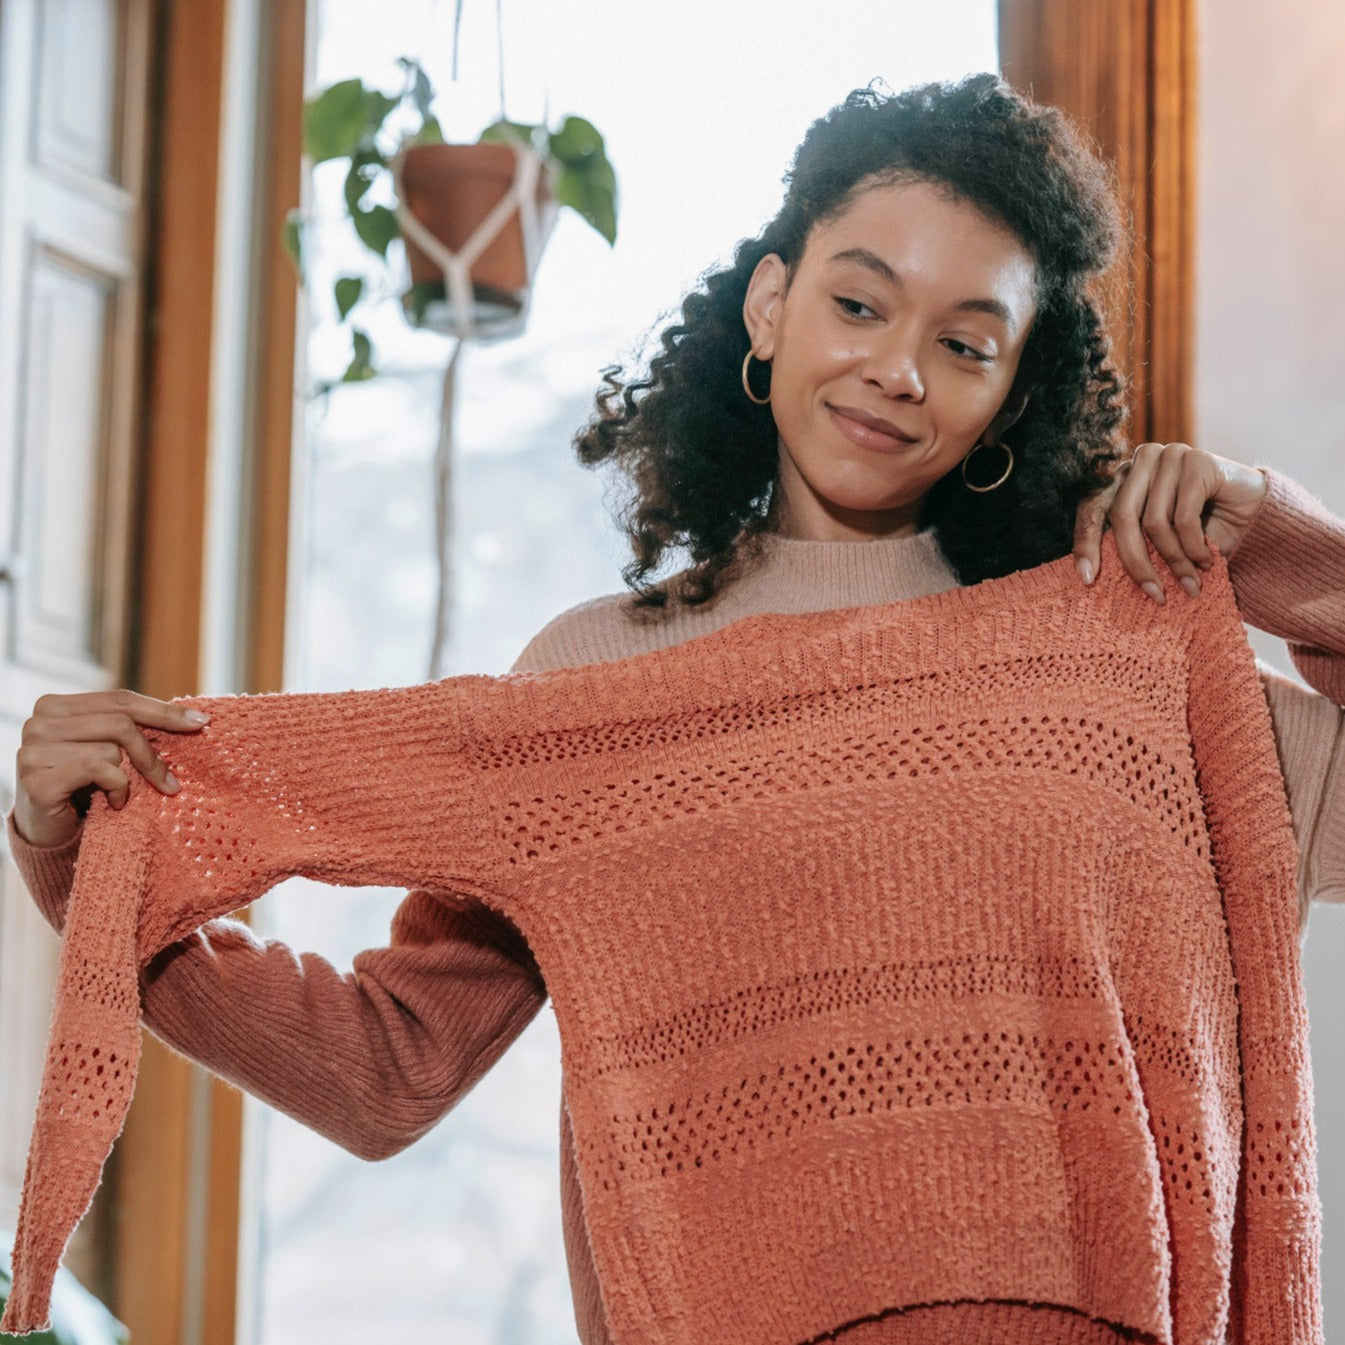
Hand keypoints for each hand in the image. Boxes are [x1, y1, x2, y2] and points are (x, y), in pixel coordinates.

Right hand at [14, 690, 211, 847]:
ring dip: (128, 778)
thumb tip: (196, 718)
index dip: (163, 711)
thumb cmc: (85, 788)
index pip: (120, 699)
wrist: (51, 833)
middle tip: (170, 783)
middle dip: (152, 755)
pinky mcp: (38, 779)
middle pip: (120, 723)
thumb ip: (132, 729)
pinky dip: (117, 789)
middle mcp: (38, 722)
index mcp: (55, 706)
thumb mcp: (109, 751)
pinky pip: (99, 770)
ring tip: (119, 795)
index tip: (201, 722)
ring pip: (112, 749)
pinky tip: (112, 803)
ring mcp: (33, 751)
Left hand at [1072, 442, 1269, 602]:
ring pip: (1155, 522)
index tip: (1086, 579)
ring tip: (1190, 582)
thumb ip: (1129, 544)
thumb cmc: (1202, 531)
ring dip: (1175, 561)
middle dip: (1136, 562)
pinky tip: (1207, 561)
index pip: (1093, 506)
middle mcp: (1142, 459)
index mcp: (1124, 475)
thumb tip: (1090, 577)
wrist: (1256, 515)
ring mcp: (1170, 454)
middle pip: (1122, 516)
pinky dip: (1194, 548)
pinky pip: (1184, 518)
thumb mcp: (1158, 540)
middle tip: (1154, 595)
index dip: (1086, 542)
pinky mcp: (1198, 461)